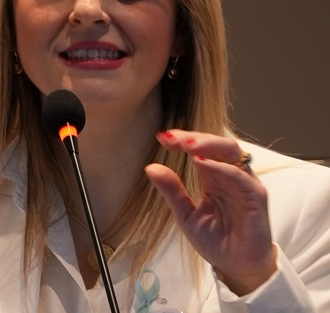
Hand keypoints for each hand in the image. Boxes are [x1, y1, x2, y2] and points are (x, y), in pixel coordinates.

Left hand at [145, 129, 276, 295]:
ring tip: (186, 145)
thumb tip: (150, 167)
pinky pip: (240, 176)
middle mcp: (230, 175)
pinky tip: (202, 163)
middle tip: (172, 138)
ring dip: (207, 144)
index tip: (161, 138)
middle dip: (193, 137)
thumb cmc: (216, 240)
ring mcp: (244, 183)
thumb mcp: (185, 215)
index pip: (200, 149)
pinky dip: (221, 167)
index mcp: (213, 177)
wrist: (237, 268)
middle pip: (216, 143)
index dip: (182, 140)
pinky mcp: (256, 197)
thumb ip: (172, 190)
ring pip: (230, 151)